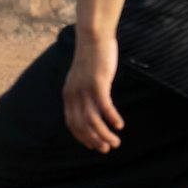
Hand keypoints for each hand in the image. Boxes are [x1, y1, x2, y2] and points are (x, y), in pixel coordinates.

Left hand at [63, 35, 123, 152]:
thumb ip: (84, 93)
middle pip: (82, 126)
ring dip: (104, 135)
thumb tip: (92, 108)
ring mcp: (85, 89)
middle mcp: (74, 94)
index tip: (94, 146)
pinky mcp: (98, 83)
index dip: (83, 138)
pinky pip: (104, 107)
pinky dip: (112, 118)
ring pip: (93, 121)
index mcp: (68, 95)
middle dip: (94, 141)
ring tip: (115, 142)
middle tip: (107, 148)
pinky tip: (119, 125)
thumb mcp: (83, 79)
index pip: (72, 124)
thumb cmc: (91, 59)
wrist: (93, 38)